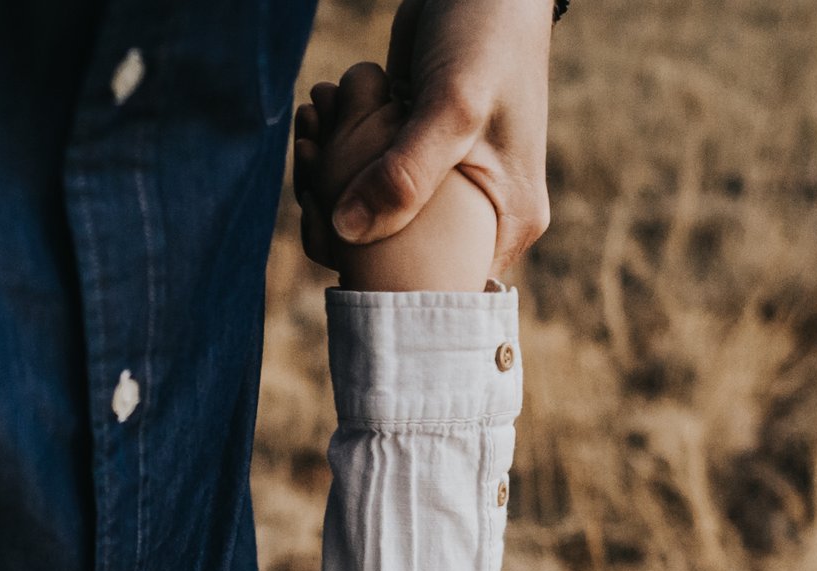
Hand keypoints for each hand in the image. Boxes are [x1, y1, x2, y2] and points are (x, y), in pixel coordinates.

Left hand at [295, 65, 496, 291]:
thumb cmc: (487, 37)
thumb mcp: (452, 106)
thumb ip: (405, 175)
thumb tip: (347, 234)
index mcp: (507, 222)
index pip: (441, 287)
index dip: (382, 283)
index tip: (333, 247)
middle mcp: (480, 214)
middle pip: (399, 257)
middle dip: (344, 230)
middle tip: (309, 191)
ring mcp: (445, 186)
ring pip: (375, 218)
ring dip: (330, 187)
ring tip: (309, 142)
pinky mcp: (413, 155)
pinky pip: (365, 178)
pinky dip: (334, 158)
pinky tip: (313, 124)